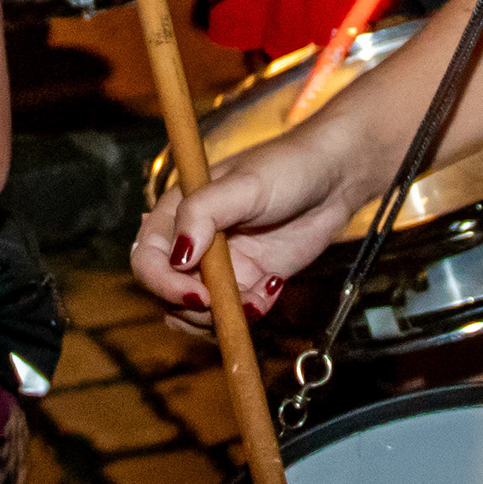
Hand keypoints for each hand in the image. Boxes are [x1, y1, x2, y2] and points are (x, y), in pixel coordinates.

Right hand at [127, 118, 382, 327]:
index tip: (196, 294)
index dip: (163, 283)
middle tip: (233, 302)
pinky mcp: (246, 281)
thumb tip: (176, 256)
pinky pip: (233, 312)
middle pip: (166, 293)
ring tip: (258, 296)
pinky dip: (248, 313)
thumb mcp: (245, 184)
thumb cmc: (286, 167)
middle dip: (194, 307)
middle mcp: (192, 242)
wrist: (334, 177)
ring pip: (195, 312)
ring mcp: (219, 265)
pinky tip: (273, 288)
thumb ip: (205, 213)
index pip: (148, 259)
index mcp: (177, 212)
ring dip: (222, 316)